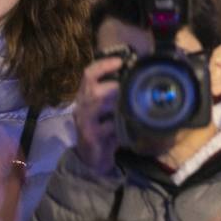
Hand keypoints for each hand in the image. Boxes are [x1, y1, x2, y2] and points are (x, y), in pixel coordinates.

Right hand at [71, 56, 121, 175]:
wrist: (92, 159)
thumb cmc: (105, 129)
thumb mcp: (109, 109)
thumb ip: (118, 93)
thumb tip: (138, 75)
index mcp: (86, 95)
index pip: (89, 74)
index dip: (103, 65)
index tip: (121, 61)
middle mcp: (81, 106)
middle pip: (93, 88)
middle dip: (115, 87)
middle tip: (131, 90)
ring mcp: (84, 121)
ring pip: (97, 103)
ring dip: (116, 103)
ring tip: (129, 107)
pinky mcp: (90, 136)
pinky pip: (106, 125)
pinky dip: (118, 125)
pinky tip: (126, 127)